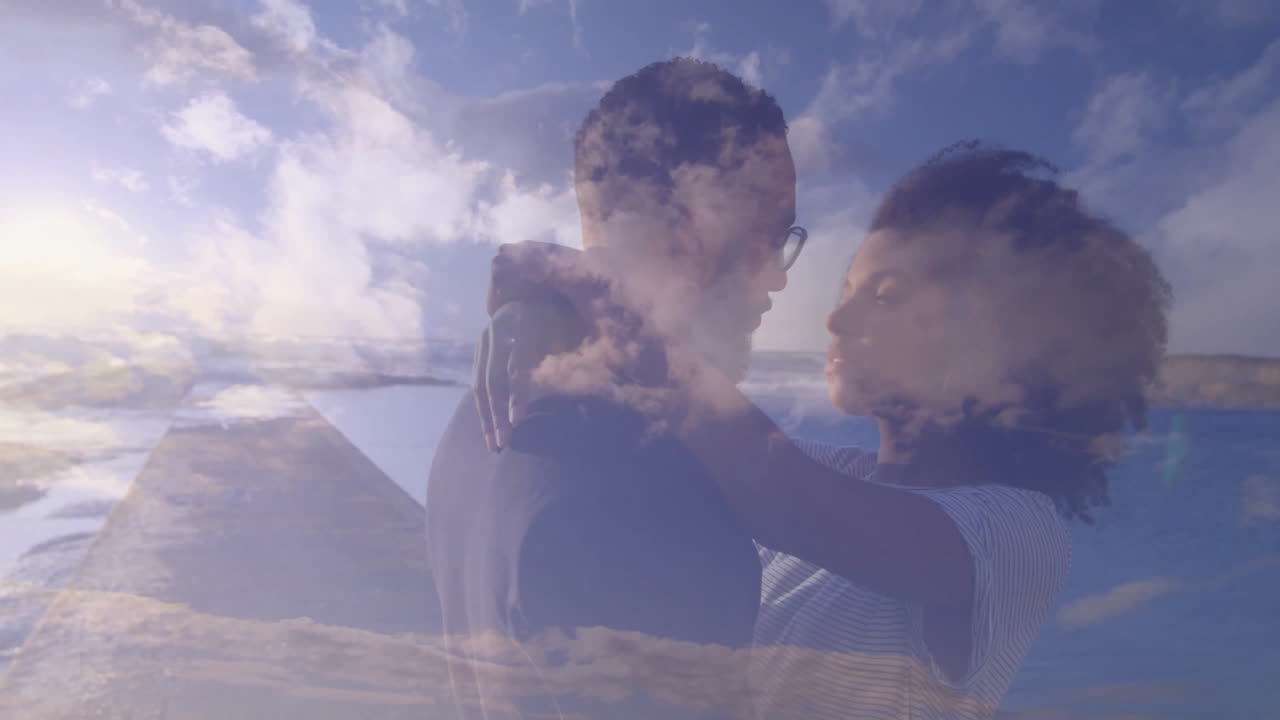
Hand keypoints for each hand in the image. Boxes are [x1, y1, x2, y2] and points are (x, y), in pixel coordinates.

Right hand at [473, 298, 587, 451]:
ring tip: (494, 445)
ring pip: (480, 384)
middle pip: (492, 378)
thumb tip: (579, 391)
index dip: (517, 393)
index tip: (518, 420)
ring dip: (486, 417)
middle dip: (497, 414)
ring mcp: (484, 340)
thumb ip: (567, 359)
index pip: (517, 364)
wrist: (533, 295)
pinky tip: (489, 430)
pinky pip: (477, 383)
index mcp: (522, 323)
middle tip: (503, 443)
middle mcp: (497, 330)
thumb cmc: (561, 318)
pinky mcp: (479, 350)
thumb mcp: (568, 332)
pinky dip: (483, 408)